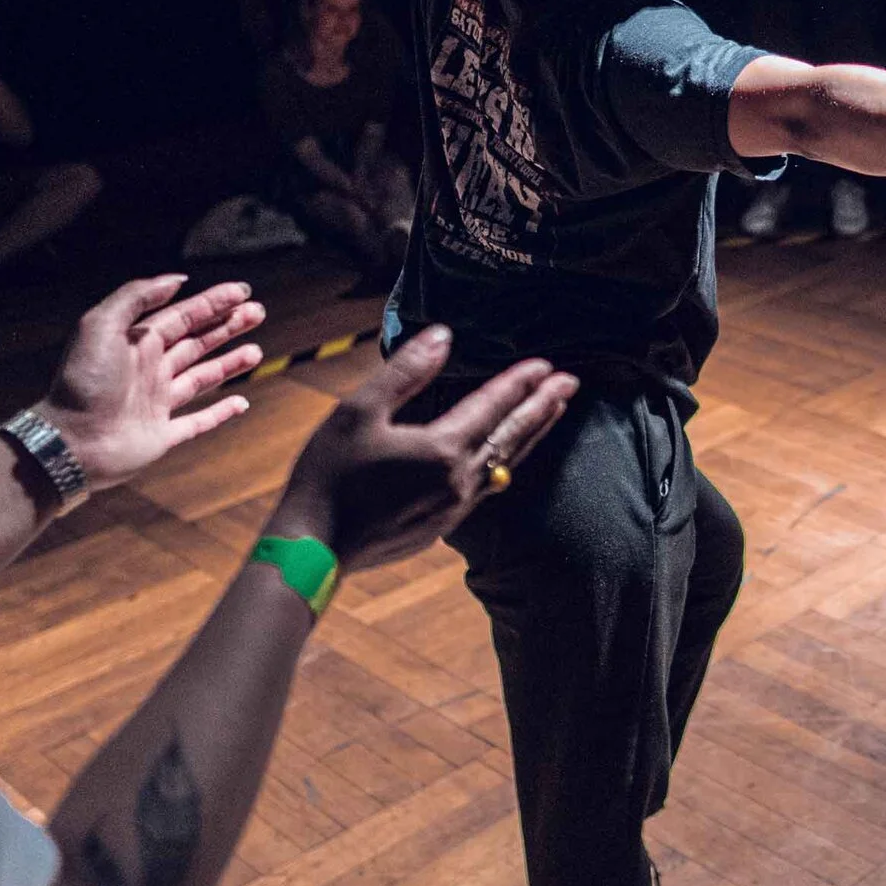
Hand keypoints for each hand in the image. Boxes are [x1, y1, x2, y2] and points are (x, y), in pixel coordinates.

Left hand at [35, 275, 267, 489]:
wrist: (71, 441)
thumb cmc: (84, 382)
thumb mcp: (101, 325)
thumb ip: (136, 297)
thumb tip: (177, 280)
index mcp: (137, 342)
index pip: (183, 316)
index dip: (213, 302)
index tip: (242, 291)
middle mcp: (150, 369)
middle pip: (197, 342)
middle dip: (227, 326)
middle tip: (258, 312)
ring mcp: (157, 402)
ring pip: (202, 377)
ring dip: (229, 363)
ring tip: (256, 351)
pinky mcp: (162, 434)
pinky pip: (198, 421)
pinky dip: (221, 413)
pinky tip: (241, 402)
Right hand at [265, 325, 576, 570]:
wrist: (314, 549)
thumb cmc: (329, 476)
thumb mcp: (359, 412)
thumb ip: (406, 372)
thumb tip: (443, 336)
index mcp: (442, 449)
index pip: (492, 406)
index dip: (519, 382)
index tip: (546, 363)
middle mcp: (459, 481)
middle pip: (513, 436)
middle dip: (543, 406)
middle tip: (571, 383)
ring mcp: (454, 507)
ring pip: (506, 464)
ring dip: (531, 435)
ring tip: (551, 413)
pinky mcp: (443, 525)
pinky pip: (488, 487)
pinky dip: (506, 462)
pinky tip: (506, 458)